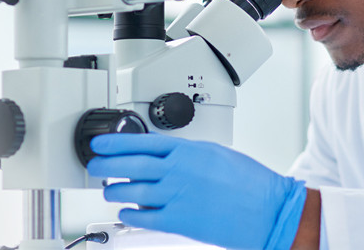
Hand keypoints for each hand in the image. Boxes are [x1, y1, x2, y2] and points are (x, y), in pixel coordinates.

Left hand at [87, 133, 306, 249]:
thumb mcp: (219, 155)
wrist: (267, 208)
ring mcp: (177, 196)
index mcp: (190, 151)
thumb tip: (169, 157)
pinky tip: (126, 211)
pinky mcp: (178, 221)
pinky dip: (130, 213)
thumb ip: (191, 155)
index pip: (143, 143)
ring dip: (116, 190)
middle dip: (107, 164)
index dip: (117, 143)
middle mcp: (179, 171)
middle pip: (131, 165)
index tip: (102, 143)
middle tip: (95, 165)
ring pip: (132, 191)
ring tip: (110, 190)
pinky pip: (144, 217)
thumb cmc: (250, 182)